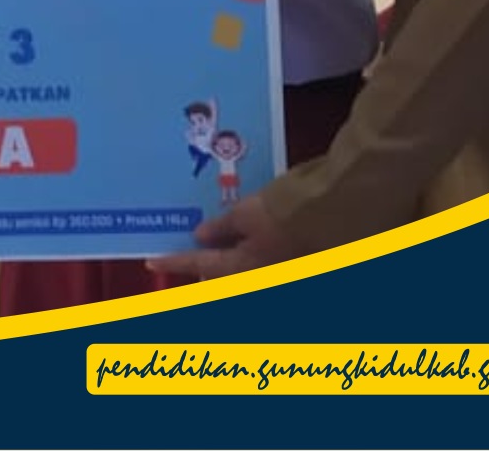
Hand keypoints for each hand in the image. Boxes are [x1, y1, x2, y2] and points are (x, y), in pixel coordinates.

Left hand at [145, 195, 303, 283]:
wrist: (337, 208)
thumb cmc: (286, 209)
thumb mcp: (247, 212)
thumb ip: (223, 227)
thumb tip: (200, 236)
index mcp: (244, 269)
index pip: (200, 266)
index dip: (174, 262)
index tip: (151, 261)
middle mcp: (261, 279)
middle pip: (224, 279)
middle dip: (207, 270)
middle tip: (190, 256)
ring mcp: (280, 272)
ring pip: (246, 273)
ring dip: (231, 262)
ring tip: (218, 247)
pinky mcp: (297, 261)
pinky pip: (265, 262)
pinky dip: (252, 253)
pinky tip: (250, 238)